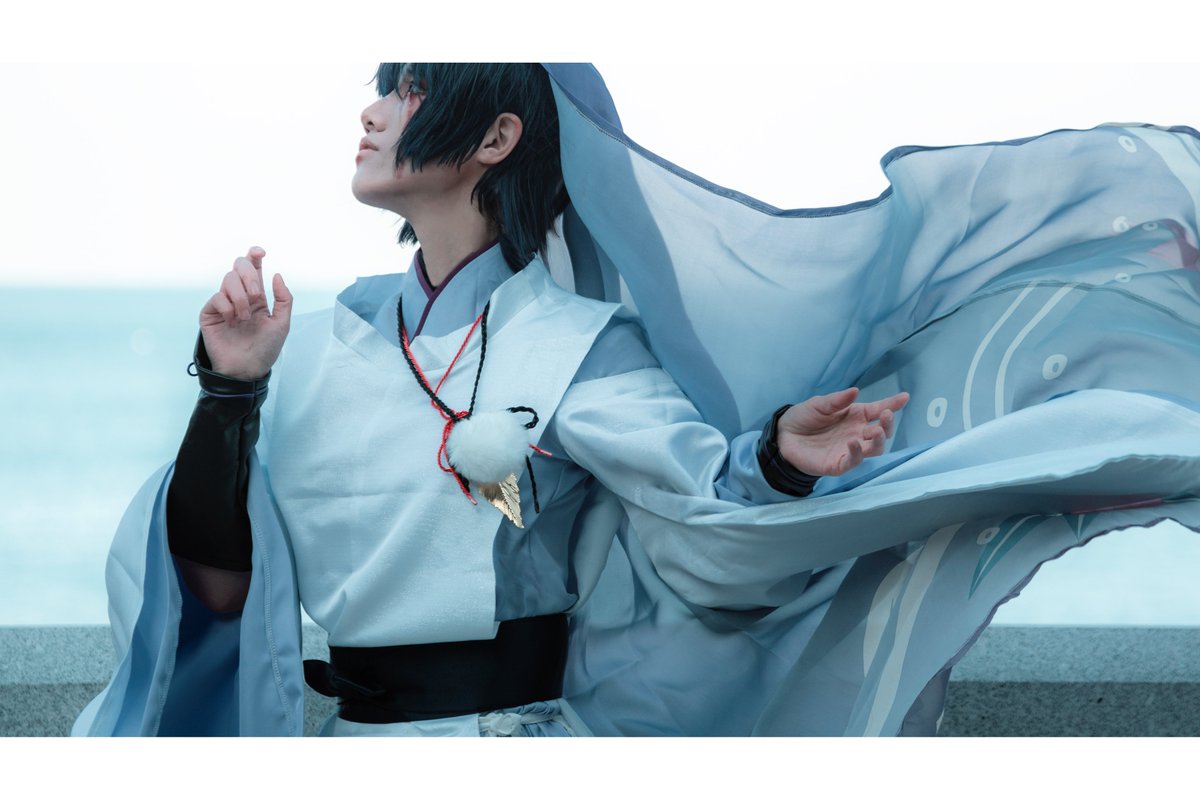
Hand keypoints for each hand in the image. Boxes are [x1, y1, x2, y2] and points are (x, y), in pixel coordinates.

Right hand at [199, 246, 292, 379]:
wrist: (247, 369)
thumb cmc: (265, 349)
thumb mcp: (282, 323)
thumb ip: (283, 299)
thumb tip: (277, 275)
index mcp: (257, 297)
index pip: (254, 269)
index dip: (254, 256)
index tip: (260, 252)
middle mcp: (240, 297)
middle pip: (239, 267)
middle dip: (250, 276)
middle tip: (257, 296)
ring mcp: (224, 304)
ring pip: (228, 279)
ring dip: (240, 297)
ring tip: (245, 317)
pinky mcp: (210, 313)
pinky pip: (217, 297)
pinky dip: (228, 307)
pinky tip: (232, 321)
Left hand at [776, 387, 908, 476]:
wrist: (783, 435)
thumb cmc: (804, 417)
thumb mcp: (819, 404)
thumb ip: (837, 400)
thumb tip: (856, 391)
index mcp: (856, 416)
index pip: (878, 410)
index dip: (892, 404)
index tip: (905, 397)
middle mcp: (857, 432)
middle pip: (882, 432)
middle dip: (888, 425)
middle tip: (885, 416)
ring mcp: (850, 449)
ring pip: (874, 448)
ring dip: (879, 441)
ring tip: (875, 431)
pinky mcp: (839, 463)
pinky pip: (854, 461)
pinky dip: (857, 453)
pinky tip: (853, 442)